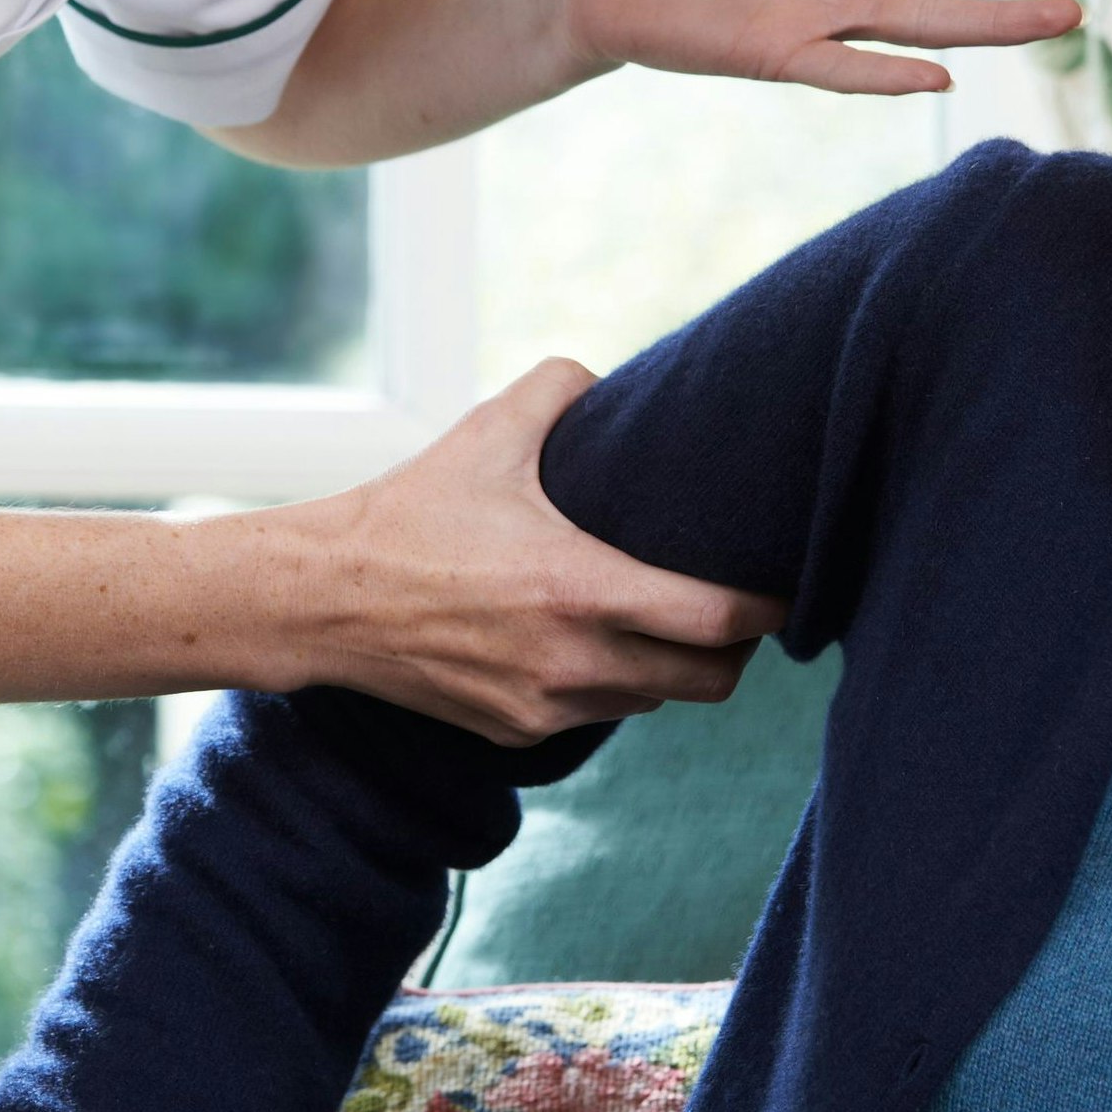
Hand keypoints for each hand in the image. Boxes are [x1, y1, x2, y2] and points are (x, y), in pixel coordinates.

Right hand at [266, 358, 787, 743]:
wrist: (322, 600)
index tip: (790, 588)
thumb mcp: (490, 431)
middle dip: (736, 650)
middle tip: (738, 610)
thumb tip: (612, 378)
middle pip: (708, 682)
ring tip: (667, 620)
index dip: (770, 609)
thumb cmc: (409, 512)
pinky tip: (598, 642)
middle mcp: (573, 662)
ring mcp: (544, 707)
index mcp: (579, 588)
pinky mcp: (515, 734)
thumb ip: (564, 388)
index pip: (718, 622)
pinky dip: (613, 684)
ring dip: (671, 668)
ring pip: (653, 701)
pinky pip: (597, 716)